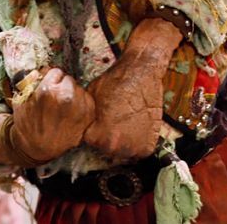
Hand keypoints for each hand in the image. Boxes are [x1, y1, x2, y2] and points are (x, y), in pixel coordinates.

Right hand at [10, 67, 94, 163]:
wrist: (37, 147)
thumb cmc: (27, 122)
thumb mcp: (22, 99)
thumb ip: (31, 80)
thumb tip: (41, 70)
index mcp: (48, 90)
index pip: (55, 72)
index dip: (49, 79)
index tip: (47, 87)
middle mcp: (66, 97)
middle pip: (68, 79)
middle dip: (61, 85)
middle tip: (54, 98)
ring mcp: (79, 107)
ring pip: (78, 89)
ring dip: (72, 94)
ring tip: (62, 107)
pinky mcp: (88, 116)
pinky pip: (87, 100)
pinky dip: (80, 103)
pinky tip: (71, 112)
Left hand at [83, 19, 180, 159]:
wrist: (140, 73)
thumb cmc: (114, 83)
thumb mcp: (89, 100)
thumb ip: (86, 118)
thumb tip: (78, 125)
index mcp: (98, 137)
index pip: (90, 141)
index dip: (93, 129)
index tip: (97, 121)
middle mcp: (116, 146)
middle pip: (106, 149)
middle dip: (106, 137)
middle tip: (112, 122)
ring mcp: (134, 148)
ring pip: (122, 152)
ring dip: (122, 142)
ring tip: (123, 124)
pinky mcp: (148, 145)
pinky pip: (138, 151)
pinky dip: (136, 141)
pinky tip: (134, 127)